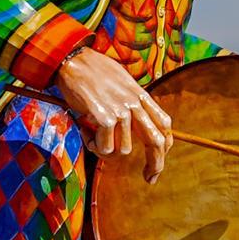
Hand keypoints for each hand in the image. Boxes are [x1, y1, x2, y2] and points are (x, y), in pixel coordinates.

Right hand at [56, 49, 173, 171]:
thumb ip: (130, 100)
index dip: (166, 145)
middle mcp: (134, 104)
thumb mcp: (121, 82)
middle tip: (150, 179)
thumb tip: (133, 123)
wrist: (72, 61)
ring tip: (92, 134)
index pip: (164, 124)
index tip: (159, 160)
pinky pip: (104, 147)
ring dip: (106, 150)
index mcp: (140, 96)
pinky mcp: (105, 118)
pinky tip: (84, 130)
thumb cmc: (91, 71)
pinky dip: (93, 145)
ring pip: (124, 150)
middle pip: (156, 142)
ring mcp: (121, 111)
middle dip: (156, 164)